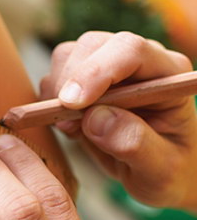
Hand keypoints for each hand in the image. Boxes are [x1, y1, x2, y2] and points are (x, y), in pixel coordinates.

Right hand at [39, 31, 196, 209]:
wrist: (159, 174)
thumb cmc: (169, 171)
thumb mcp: (161, 170)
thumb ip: (135, 143)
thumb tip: (95, 118)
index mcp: (169, 74)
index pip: (131, 51)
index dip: (97, 71)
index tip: (73, 104)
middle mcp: (140, 62)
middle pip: (94, 45)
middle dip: (71, 81)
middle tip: (66, 125)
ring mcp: (112, 66)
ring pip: (69, 54)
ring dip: (58, 90)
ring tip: (71, 129)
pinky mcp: (88, 79)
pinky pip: (57, 74)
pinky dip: (51, 99)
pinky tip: (70, 127)